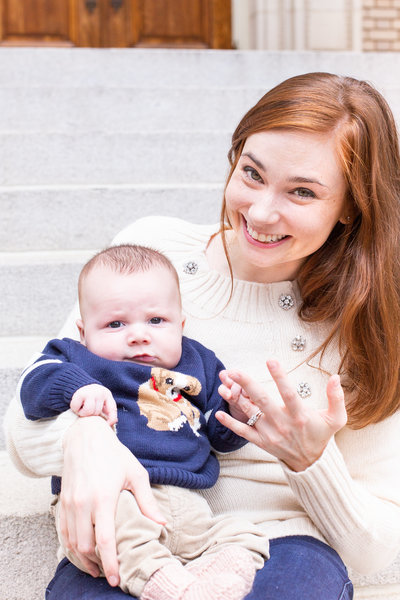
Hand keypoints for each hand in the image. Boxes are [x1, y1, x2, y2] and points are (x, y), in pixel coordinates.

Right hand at [59, 416, 165, 585]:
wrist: (85, 437)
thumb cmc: (114, 454)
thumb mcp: (135, 474)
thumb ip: (146, 501)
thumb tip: (162, 523)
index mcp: (103, 498)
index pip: (104, 541)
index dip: (110, 564)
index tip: (116, 579)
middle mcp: (83, 504)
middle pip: (85, 547)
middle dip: (96, 565)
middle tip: (109, 574)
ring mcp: (70, 503)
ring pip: (71, 543)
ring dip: (83, 559)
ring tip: (96, 568)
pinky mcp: (63, 502)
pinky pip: (63, 532)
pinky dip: (71, 546)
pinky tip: (82, 551)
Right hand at [70, 384, 117, 426]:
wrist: (80, 383)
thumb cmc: (92, 397)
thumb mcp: (102, 401)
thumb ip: (107, 410)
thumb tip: (112, 423)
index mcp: (107, 395)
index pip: (112, 409)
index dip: (111, 419)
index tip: (108, 425)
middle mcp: (100, 393)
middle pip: (97, 412)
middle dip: (91, 414)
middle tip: (87, 409)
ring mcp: (90, 393)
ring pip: (88, 412)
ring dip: (83, 413)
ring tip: (82, 408)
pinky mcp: (80, 394)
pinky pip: (77, 408)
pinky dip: (75, 409)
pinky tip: (77, 405)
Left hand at [216, 360, 346, 471]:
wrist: (310, 463)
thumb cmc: (321, 435)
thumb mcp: (336, 419)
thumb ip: (336, 398)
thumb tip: (336, 377)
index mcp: (300, 416)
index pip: (289, 394)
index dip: (280, 377)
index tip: (271, 360)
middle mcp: (282, 424)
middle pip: (262, 401)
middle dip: (247, 385)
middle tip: (235, 371)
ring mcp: (270, 433)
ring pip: (249, 414)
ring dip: (234, 399)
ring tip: (223, 384)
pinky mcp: (261, 442)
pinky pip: (243, 432)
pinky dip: (230, 423)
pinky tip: (218, 413)